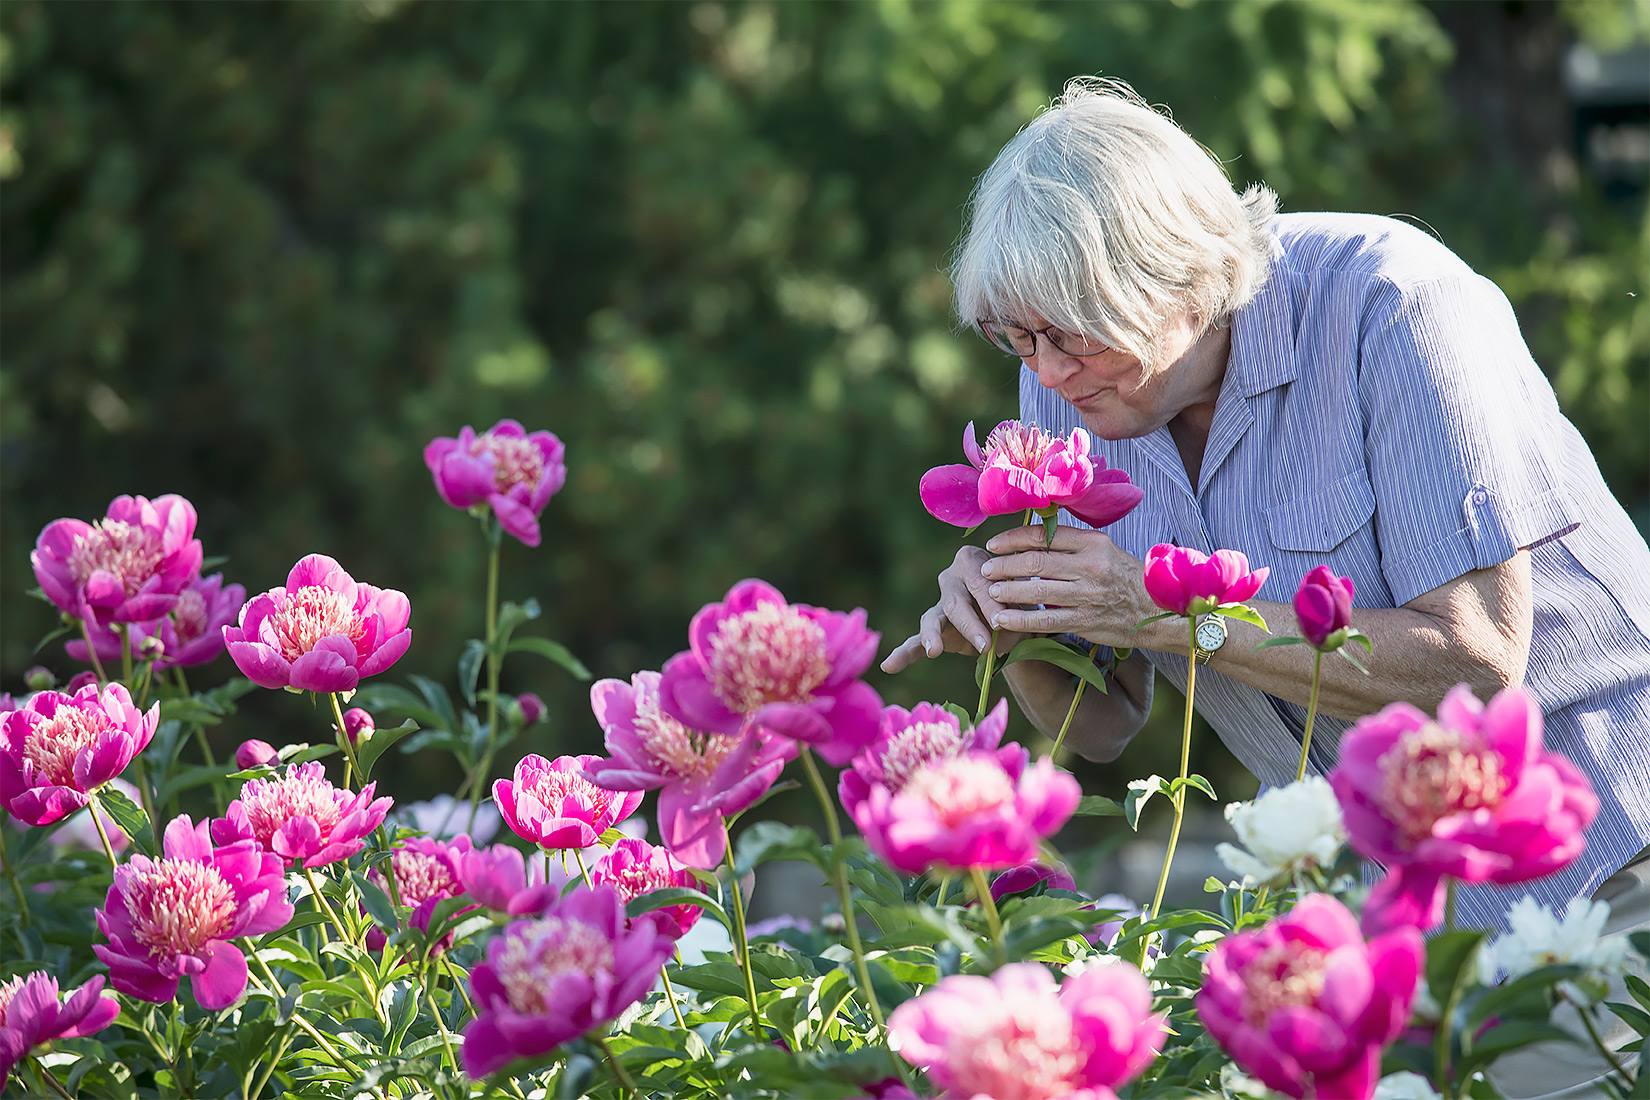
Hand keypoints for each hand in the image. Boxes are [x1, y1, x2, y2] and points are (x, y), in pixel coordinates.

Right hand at [880, 545, 1029, 673]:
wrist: (1016, 615)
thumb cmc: (1020, 599)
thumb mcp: (1024, 598)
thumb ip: (1015, 607)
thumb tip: (1004, 626)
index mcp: (971, 560)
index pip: (978, 581)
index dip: (990, 602)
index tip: (1002, 622)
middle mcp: (950, 578)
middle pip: (956, 602)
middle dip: (971, 624)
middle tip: (987, 644)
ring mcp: (939, 605)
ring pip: (933, 620)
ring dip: (935, 636)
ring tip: (933, 651)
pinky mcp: (934, 629)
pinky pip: (915, 641)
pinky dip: (903, 654)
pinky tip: (889, 666)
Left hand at [976, 525, 1154, 646]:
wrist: (1155, 611)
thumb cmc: (1124, 578)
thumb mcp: (1105, 551)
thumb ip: (1072, 544)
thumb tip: (1031, 539)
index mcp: (1093, 542)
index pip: (1043, 535)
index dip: (1012, 538)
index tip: (993, 544)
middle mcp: (1090, 565)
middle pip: (1035, 561)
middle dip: (1004, 565)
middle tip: (985, 569)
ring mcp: (1088, 594)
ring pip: (1037, 589)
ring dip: (1008, 590)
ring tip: (990, 591)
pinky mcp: (1086, 621)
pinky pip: (1046, 619)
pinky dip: (1020, 619)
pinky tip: (1002, 619)